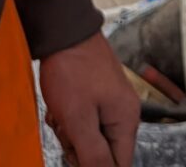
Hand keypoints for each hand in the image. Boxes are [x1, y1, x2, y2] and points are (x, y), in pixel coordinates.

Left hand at [40, 32, 138, 166]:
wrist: (64, 32)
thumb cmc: (72, 70)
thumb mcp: (78, 118)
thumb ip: (93, 153)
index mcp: (126, 121)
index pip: (119, 165)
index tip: (76, 154)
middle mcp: (124, 112)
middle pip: (105, 152)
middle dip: (80, 149)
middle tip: (65, 132)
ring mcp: (111, 102)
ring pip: (92, 137)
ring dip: (72, 134)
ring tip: (60, 116)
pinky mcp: (98, 94)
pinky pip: (87, 121)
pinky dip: (71, 120)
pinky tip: (60, 109)